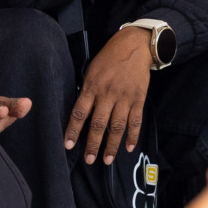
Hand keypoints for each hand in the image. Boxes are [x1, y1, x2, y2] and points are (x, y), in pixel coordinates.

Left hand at [64, 25, 150, 164]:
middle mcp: (107, 94)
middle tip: (89, 160)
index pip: (80, 112)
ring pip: (117, 126)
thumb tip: (81, 113)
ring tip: (106, 160)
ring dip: (112, 145)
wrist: (133, 47)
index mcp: (92, 86)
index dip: (73, 130)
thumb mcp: (91, 71)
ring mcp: (124, 98)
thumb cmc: (108, 59)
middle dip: (93, 144)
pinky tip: (129, 147)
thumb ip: (87, 91)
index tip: (68, 145)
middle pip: (99, 124)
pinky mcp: (138, 99)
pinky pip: (135, 121)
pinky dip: (133, 136)